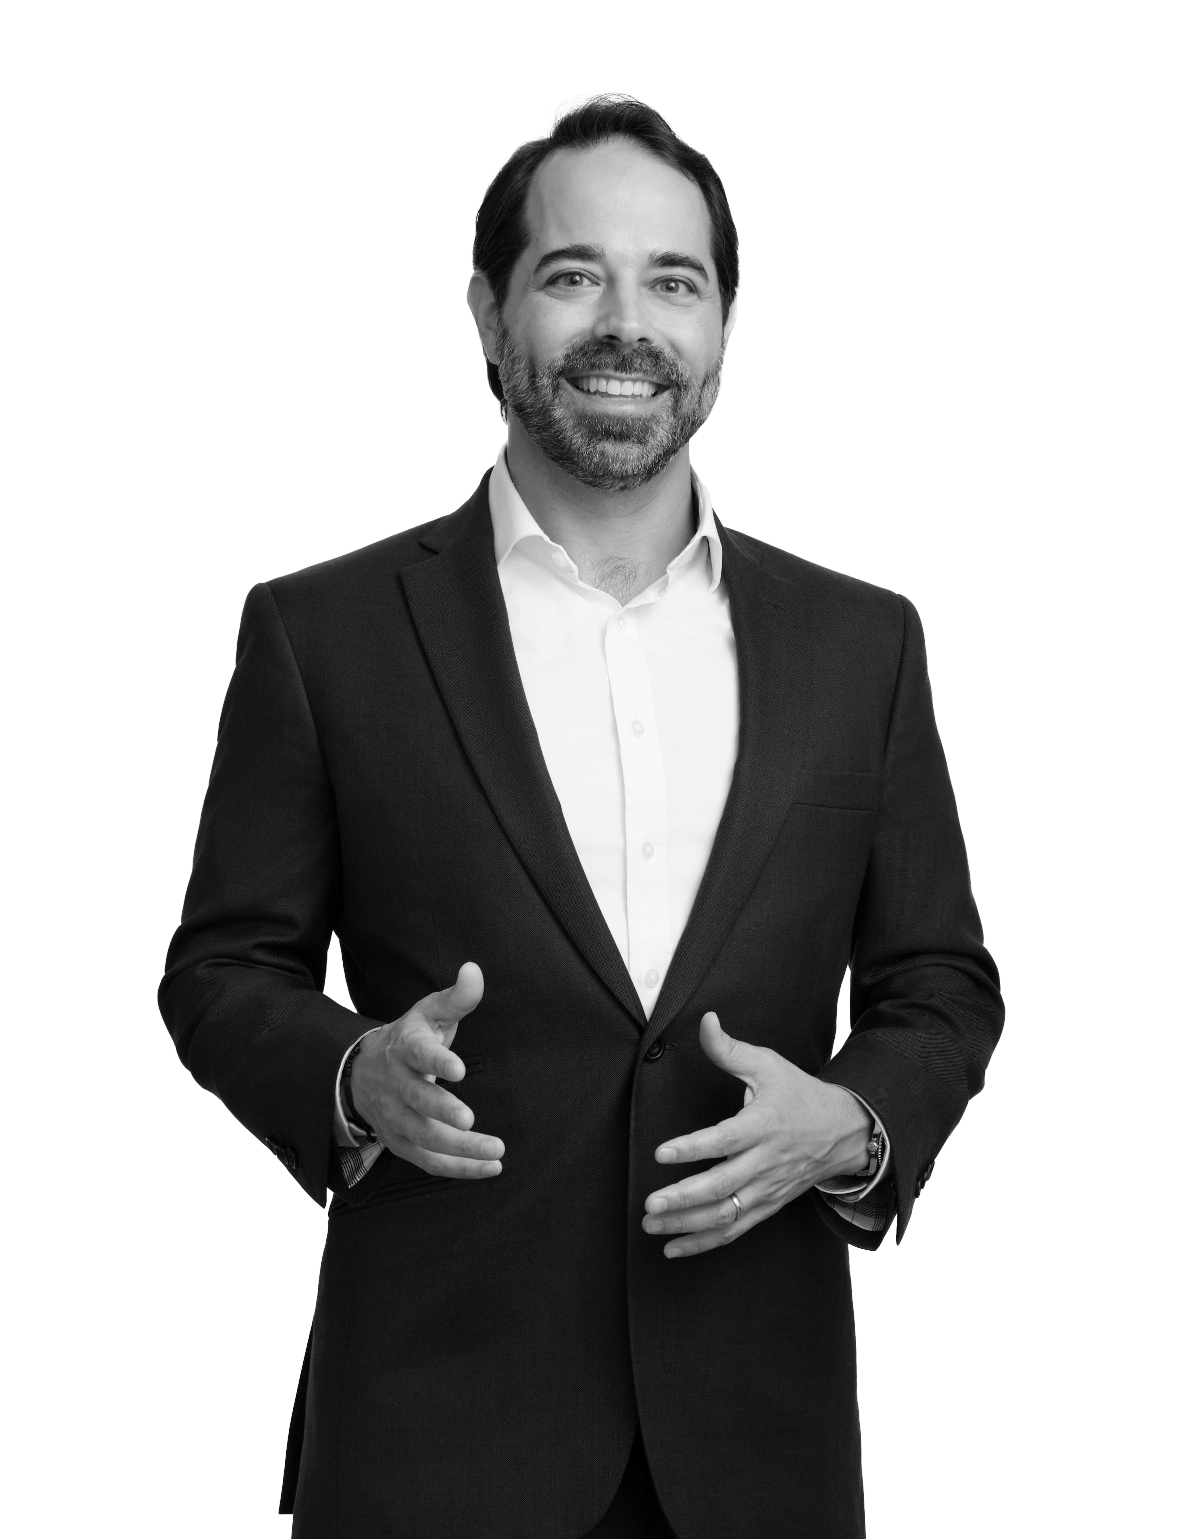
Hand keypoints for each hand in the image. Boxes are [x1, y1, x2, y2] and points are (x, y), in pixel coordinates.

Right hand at [349, 962, 504, 1179]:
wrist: (361, 1072)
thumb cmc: (409, 1038)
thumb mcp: (429, 1012)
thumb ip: (457, 997)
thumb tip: (474, 970)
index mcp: (406, 1048)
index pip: (419, 1053)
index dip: (438, 1060)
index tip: (460, 1068)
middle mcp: (397, 1085)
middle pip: (418, 1102)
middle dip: (443, 1112)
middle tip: (470, 1121)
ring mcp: (397, 1118)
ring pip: (425, 1138)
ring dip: (460, 1149)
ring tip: (496, 1151)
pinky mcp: (402, 1143)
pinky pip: (430, 1162)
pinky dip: (459, 1169)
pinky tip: (491, 1168)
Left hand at [642, 1012, 871, 1258]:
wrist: (844, 1132)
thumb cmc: (798, 1094)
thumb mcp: (768, 1064)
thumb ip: (729, 1049)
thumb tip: (705, 1020)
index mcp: (763, 1125)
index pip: (724, 1140)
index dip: (693, 1148)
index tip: (661, 1152)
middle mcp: (765, 1162)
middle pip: (722, 1186)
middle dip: (683, 1199)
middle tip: (650, 1204)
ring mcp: (767, 1189)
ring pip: (725, 1215)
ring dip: (687, 1225)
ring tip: (652, 1226)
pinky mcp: (767, 1205)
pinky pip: (734, 1229)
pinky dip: (704, 1242)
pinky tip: (673, 1247)